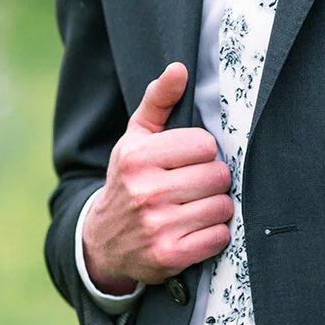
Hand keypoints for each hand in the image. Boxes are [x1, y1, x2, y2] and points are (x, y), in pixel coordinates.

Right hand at [81, 62, 232, 290]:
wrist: (102, 241)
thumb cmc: (129, 180)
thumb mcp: (135, 138)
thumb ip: (158, 100)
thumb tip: (179, 68)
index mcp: (137, 157)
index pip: (205, 144)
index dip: (203, 152)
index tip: (189, 160)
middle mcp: (145, 191)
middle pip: (217, 175)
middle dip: (213, 180)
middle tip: (195, 186)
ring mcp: (157, 226)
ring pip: (222, 206)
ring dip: (216, 207)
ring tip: (196, 207)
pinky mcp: (170, 256)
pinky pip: (219, 238)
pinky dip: (214, 235)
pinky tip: (195, 230)